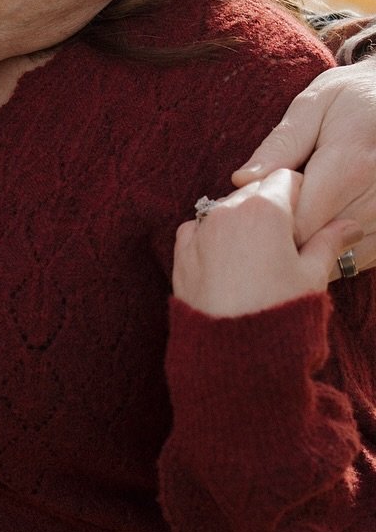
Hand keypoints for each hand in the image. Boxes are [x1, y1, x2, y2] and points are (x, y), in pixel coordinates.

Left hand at [172, 169, 359, 317]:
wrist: (232, 353)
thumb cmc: (278, 312)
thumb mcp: (312, 276)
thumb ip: (329, 242)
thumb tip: (351, 225)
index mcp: (264, 208)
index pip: (287, 178)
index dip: (300, 195)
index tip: (304, 218)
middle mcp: (227, 211)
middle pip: (253, 191)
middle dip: (270, 208)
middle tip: (284, 242)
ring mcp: (200, 232)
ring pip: (224, 210)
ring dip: (240, 222)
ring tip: (257, 258)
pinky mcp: (181, 254)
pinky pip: (197, 231)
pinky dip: (211, 238)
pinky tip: (227, 262)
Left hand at [231, 61, 375, 272]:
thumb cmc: (355, 97)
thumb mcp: (315, 103)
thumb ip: (281, 144)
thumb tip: (243, 180)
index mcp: (350, 164)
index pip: (298, 221)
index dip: (270, 220)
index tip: (261, 205)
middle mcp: (375, 195)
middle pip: (316, 242)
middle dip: (288, 234)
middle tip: (274, 214)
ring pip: (339, 256)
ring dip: (313, 246)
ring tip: (303, 215)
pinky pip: (360, 257)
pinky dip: (339, 250)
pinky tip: (325, 225)